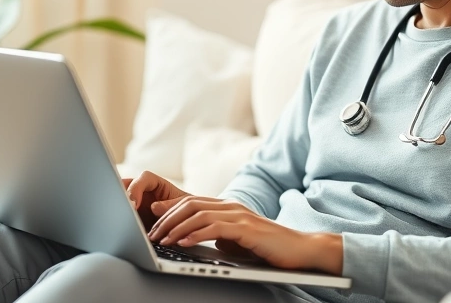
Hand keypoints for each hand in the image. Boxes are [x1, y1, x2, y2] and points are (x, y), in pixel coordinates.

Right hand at [123, 170, 189, 229]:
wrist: (185, 228)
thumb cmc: (187, 212)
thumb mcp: (183, 207)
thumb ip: (170, 205)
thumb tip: (153, 206)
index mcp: (157, 184)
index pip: (144, 178)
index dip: (136, 189)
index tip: (133, 205)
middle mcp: (143, 192)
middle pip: (126, 185)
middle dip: (120, 195)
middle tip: (120, 211)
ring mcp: (136, 204)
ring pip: (121, 200)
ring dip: (119, 209)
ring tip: (118, 221)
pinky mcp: (131, 218)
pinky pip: (122, 216)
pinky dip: (120, 221)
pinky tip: (120, 229)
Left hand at [147, 196, 342, 274]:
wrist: (298, 248)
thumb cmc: (268, 246)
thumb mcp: (237, 239)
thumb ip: (219, 234)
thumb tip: (198, 238)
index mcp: (228, 207)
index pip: (192, 201)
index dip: (169, 209)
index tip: (152, 220)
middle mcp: (231, 206)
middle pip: (190, 204)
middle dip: (167, 218)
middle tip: (152, 234)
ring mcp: (239, 215)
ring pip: (199, 214)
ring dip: (177, 227)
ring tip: (163, 239)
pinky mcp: (246, 228)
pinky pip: (215, 228)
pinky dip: (196, 234)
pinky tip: (184, 242)